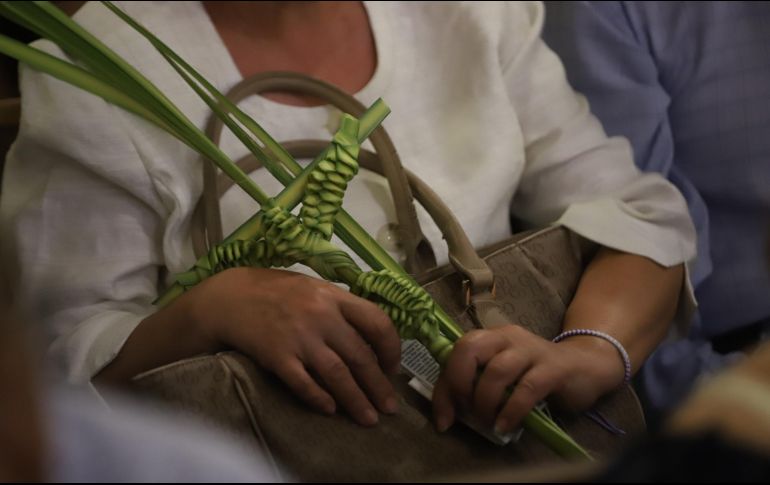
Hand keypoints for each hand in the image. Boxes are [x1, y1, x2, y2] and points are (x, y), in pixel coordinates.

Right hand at [185, 267, 401, 425]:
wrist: (229, 297)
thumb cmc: (275, 291)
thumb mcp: (313, 288)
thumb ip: (340, 307)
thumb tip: (370, 335)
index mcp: (334, 296)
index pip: (378, 322)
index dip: (391, 349)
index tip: (392, 368)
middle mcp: (321, 316)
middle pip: (360, 357)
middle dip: (379, 386)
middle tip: (389, 407)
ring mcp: (299, 337)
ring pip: (337, 375)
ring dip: (356, 400)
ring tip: (368, 418)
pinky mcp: (277, 356)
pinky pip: (303, 384)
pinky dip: (319, 398)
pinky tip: (330, 409)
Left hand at [432, 324, 623, 433]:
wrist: (587, 367)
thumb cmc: (536, 374)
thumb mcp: (502, 378)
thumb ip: (475, 387)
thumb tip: (446, 418)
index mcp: (491, 337)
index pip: (456, 353)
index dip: (445, 387)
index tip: (444, 419)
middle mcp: (507, 337)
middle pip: (469, 349)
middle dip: (459, 383)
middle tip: (467, 411)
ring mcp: (531, 350)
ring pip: (496, 371)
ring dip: (485, 402)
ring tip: (487, 422)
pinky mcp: (553, 368)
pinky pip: (526, 389)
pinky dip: (511, 411)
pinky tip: (505, 426)